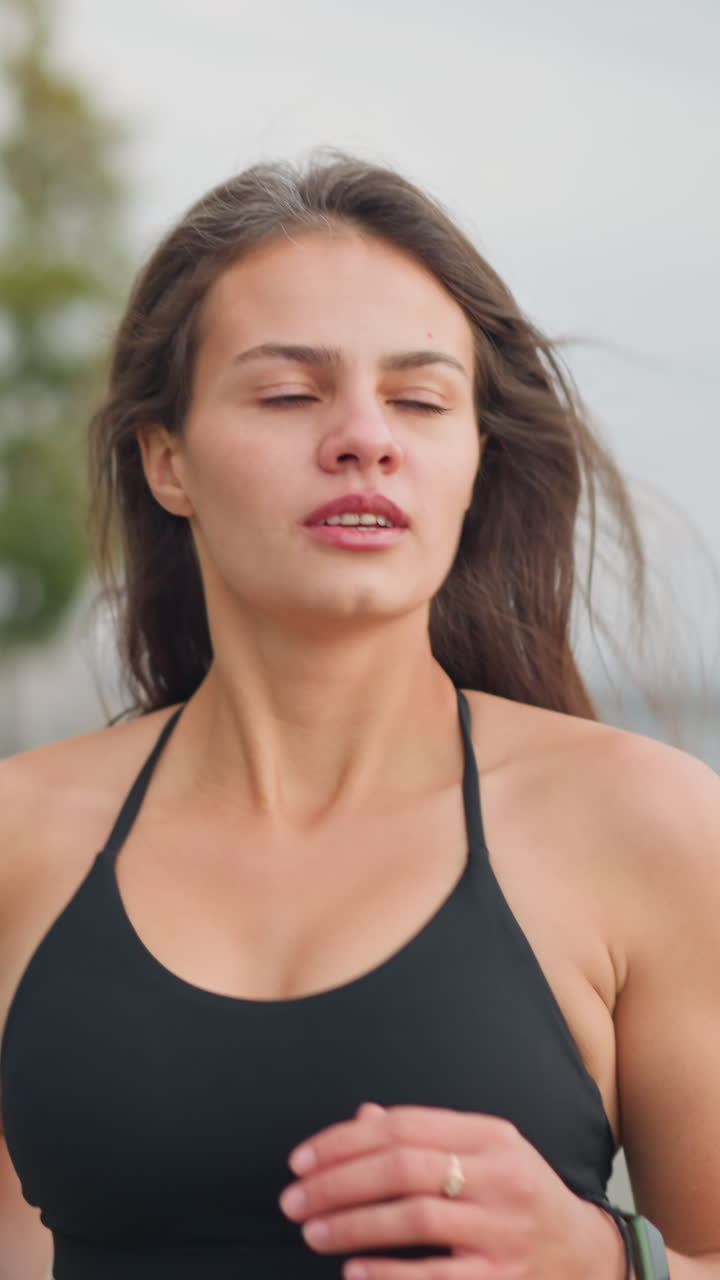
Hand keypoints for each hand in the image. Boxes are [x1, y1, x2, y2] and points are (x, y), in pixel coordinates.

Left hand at [279, 1102, 625, 1278]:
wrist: (588, 1254)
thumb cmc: (520, 1195)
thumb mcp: (484, 1152)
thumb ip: (425, 1135)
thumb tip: (361, 1118)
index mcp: (490, 1135)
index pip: (403, 1126)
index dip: (344, 1141)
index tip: (301, 1160)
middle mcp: (499, 1174)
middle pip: (402, 1167)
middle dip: (337, 1183)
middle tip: (292, 1200)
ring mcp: (502, 1228)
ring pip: (413, 1218)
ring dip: (353, 1225)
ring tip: (312, 1232)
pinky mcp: (502, 1278)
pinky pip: (436, 1275)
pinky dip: (389, 1274)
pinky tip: (353, 1271)